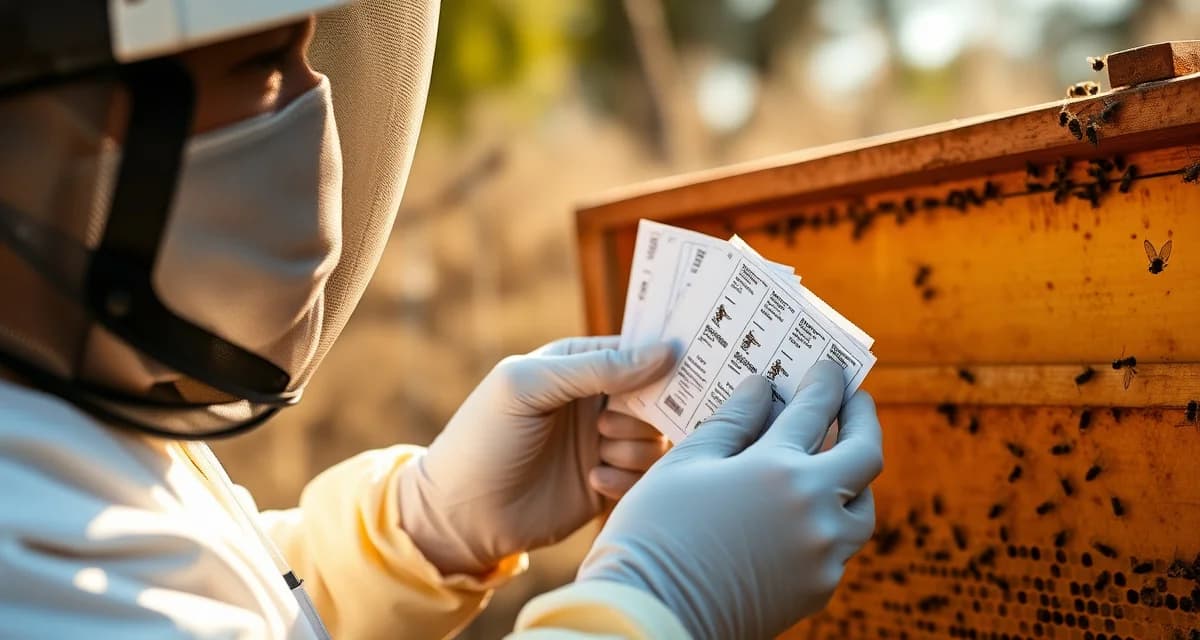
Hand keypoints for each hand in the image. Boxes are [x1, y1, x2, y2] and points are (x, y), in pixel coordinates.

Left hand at [398, 336, 674, 574]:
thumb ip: (596, 368)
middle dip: (647, 410)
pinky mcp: (606, 482)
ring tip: (599, 453)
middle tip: (610, 424)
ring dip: (634, 446)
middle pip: (656, 395)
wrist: (461, 514)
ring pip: (655, 437)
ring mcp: (601, 442)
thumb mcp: (530, 386)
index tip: (680, 368)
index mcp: (577, 364)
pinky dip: (627, 478)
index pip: (636, 349)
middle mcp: (594, 400)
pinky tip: (593, 482)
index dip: (660, 358)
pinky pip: (644, 475)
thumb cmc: (484, 437)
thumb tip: (664, 352)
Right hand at [576, 362, 882, 638]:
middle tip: (854, 398)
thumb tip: (762, 388)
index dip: (825, 383)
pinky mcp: (816, 591)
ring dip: (854, 477)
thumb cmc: (655, 532)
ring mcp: (822, 557)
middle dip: (861, 418)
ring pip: (860, 508)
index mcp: (779, 471)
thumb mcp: (686, 463)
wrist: (648, 616)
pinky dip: (829, 521)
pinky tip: (804, 511)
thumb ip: (733, 421)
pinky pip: (839, 547)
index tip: (830, 368)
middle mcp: (815, 513)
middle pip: (865, 455)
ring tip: (835, 458)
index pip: (816, 411)